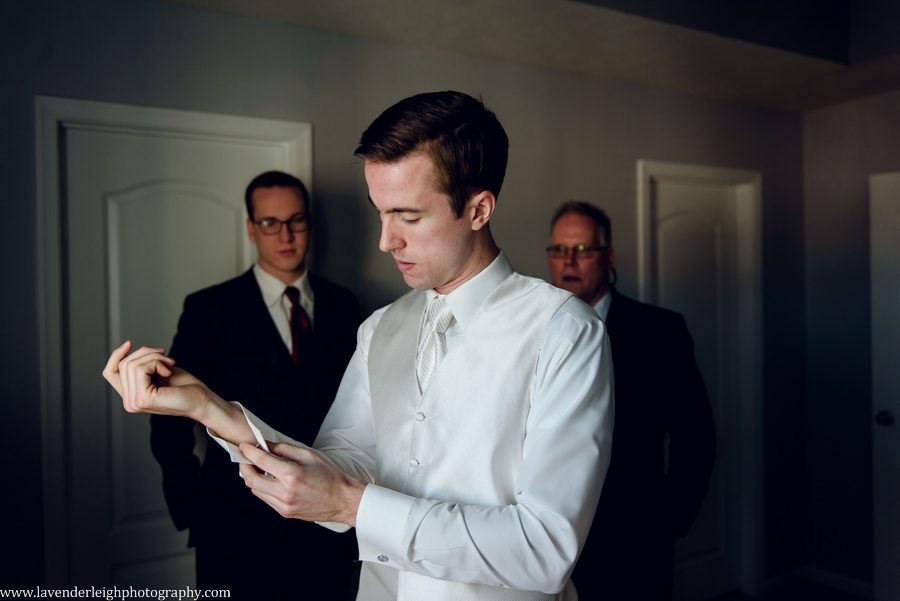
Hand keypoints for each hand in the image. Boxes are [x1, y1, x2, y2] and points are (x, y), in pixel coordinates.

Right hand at [102, 341, 210, 419]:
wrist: (201, 399)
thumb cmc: (184, 385)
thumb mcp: (158, 370)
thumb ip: (140, 365)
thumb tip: (126, 348)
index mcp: (130, 396)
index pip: (110, 373)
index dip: (116, 355)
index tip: (129, 342)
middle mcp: (129, 402)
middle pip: (124, 364)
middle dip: (146, 353)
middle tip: (166, 357)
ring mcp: (134, 402)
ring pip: (131, 364)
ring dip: (154, 357)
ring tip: (169, 363)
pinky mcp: (143, 399)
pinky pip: (140, 369)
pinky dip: (155, 362)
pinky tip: (168, 370)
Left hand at [239, 442, 365, 526]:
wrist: (343, 501)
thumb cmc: (331, 477)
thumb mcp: (310, 455)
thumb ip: (285, 449)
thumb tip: (268, 445)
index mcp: (291, 475)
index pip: (261, 461)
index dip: (249, 452)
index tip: (244, 446)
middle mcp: (284, 492)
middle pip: (251, 480)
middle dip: (245, 467)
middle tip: (247, 458)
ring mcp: (283, 505)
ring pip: (256, 490)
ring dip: (254, 478)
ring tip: (261, 468)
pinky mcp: (285, 512)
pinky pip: (266, 499)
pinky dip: (264, 488)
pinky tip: (272, 480)